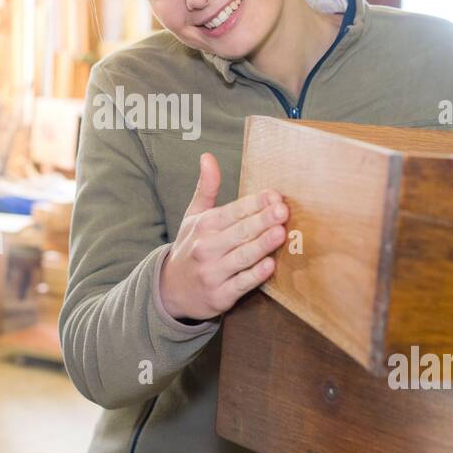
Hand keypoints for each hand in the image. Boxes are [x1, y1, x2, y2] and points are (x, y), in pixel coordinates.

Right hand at [159, 152, 288, 320]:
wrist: (171, 290)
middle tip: (282, 210)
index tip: (274, 195)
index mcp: (203, 226)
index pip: (231, 212)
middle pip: (238, 232)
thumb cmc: (190, 247)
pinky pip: (240, 284)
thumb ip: (207, 188)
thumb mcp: (193, 216)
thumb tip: (207, 156)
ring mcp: (213, 272)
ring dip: (261, 245)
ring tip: (280, 233)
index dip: (253, 203)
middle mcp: (206, 248)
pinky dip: (254, 275)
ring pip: (241, 257)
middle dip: (261, 220)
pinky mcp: (220, 295)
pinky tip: (270, 265)